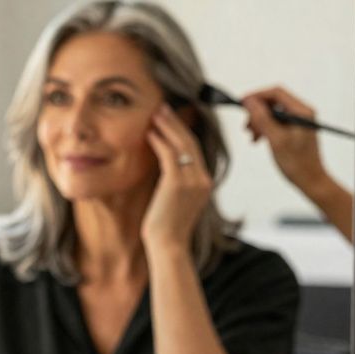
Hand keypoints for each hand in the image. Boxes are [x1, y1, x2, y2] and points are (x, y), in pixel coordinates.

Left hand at [143, 105, 212, 252]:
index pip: (194, 151)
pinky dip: (159, 141)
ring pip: (182, 145)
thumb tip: (164, 169)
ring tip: (156, 112)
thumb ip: (174, 184)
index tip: (170, 119)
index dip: (182, 132)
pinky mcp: (178, 183)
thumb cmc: (165, 228)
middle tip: (163, 106)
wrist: (168, 246)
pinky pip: (169, 155)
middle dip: (176, 123)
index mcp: (204, 183)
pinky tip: (150, 132)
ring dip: (167, 126)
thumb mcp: (174, 202)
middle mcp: (203, 179)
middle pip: (191, 143)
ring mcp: (193, 181)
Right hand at [240, 86, 330, 193]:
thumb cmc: (297, 163)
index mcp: (301, 112)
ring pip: (273, 112)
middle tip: (246, 127)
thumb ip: (262, 118)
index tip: (242, 104)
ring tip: (252, 136)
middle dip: (257, 112)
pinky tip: (259, 139)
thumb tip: (249, 101)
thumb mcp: (276, 139)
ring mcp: (299, 121)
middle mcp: (302, 113)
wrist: (310, 180)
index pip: (276, 93)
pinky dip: (265, 128)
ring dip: (259, 121)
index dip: (257, 96)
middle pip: (273, 102)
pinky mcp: (295, 129)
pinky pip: (276, 122)